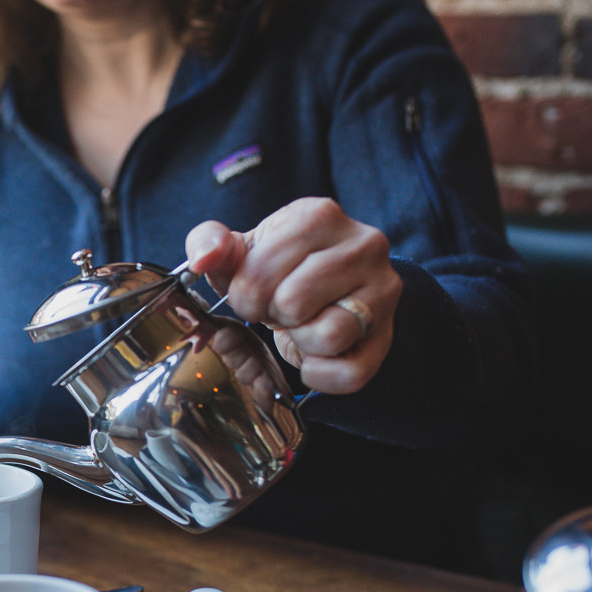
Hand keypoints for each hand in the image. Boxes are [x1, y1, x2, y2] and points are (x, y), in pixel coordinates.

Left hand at [185, 198, 401, 393]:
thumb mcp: (240, 251)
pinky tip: (312, 359)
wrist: (331, 291)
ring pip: (327, 335)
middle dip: (272, 316)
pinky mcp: (387, 335)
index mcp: (319, 216)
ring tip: (300, 325)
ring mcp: (383, 289)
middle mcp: (363, 244)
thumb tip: (204, 259)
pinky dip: (321, 375)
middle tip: (279, 310)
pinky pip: (351, 373)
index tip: (255, 292)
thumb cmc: (278, 270)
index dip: (245, 295)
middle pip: (293, 303)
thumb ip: (210, 243)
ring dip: (300, 341)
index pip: (261, 273)